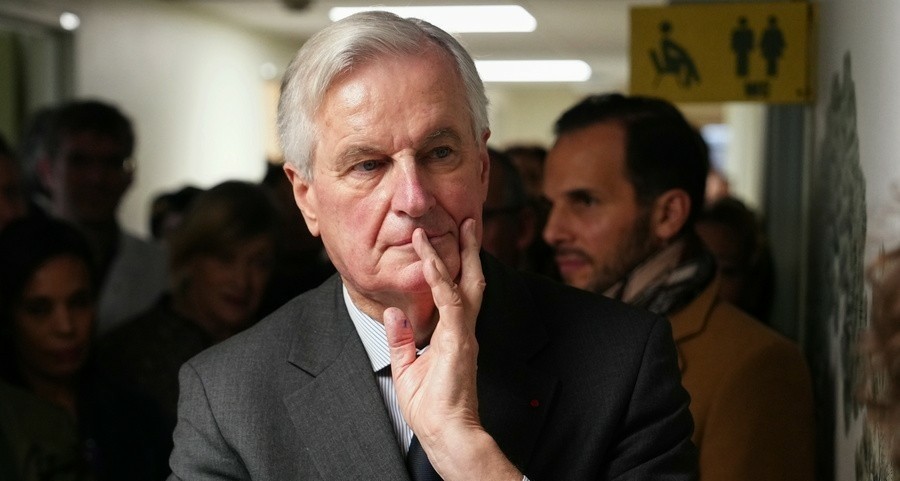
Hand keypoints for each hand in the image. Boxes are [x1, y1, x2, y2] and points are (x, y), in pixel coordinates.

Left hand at [384, 218, 523, 479]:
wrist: (444, 431)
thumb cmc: (430, 406)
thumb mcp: (407, 366)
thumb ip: (402, 338)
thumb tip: (393, 313)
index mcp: (454, 334)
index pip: (458, 291)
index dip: (454, 264)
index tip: (449, 239)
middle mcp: (463, 329)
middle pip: (471, 279)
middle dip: (470, 249)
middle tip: (468, 219)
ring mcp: (464, 333)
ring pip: (464, 283)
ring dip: (456, 254)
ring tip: (451, 227)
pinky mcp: (459, 341)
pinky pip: (451, 302)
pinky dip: (440, 280)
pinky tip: (430, 262)